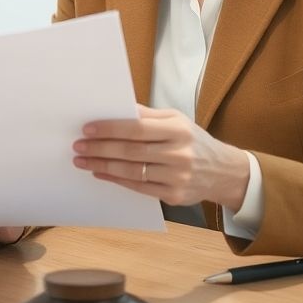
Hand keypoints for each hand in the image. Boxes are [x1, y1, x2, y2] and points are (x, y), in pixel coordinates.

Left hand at [72, 104, 250, 209]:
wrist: (224, 172)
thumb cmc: (194, 141)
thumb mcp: (177, 120)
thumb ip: (148, 116)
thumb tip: (116, 107)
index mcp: (178, 130)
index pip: (137, 129)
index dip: (110, 129)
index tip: (88, 128)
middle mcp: (179, 154)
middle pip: (130, 151)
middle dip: (100, 148)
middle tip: (78, 146)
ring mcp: (177, 177)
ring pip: (131, 172)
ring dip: (102, 166)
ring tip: (82, 161)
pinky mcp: (174, 195)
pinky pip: (138, 187)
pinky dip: (116, 180)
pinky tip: (100, 173)